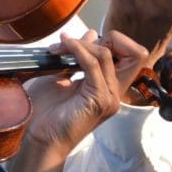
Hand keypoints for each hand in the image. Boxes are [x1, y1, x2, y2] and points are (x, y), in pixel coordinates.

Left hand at [23, 30, 146, 157]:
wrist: (37, 137)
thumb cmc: (45, 111)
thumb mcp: (61, 75)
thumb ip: (78, 56)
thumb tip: (92, 34)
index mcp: (108, 86)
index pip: (129, 53)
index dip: (108, 40)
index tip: (74, 42)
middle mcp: (114, 92)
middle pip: (133, 52)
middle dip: (105, 38)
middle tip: (70, 42)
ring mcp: (110, 97)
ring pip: (107, 54)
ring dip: (81, 44)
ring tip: (59, 47)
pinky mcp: (100, 100)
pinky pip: (94, 65)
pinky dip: (78, 51)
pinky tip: (63, 48)